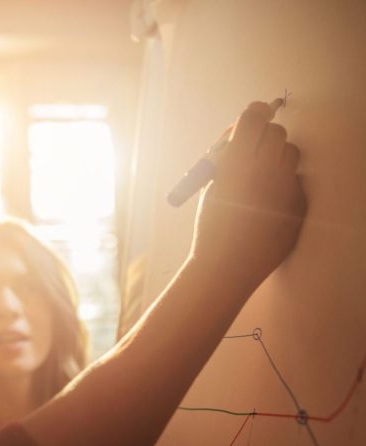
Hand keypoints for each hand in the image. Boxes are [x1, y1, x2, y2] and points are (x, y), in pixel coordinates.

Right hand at [191, 101, 306, 293]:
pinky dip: (283, 186)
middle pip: (276, 131)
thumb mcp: (211, 186)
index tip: (253, 115)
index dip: (253, 114)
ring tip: (260, 179)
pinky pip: (295, 180)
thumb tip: (242, 136)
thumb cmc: (212, 226)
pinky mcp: (300, 201)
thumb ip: (226, 158)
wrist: (228, 265)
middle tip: (252, 151)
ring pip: (291, 152)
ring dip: (277, 157)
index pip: (253, 117)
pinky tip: (267, 205)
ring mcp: (287, 185)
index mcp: (236, 162)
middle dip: (264, 136)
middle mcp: (265, 168)